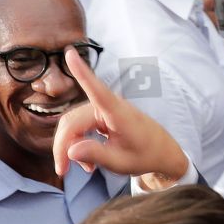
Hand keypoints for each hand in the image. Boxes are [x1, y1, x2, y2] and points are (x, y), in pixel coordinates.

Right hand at [52, 48, 188, 182]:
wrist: (162, 152)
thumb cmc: (146, 155)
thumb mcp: (122, 163)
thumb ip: (96, 155)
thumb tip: (70, 151)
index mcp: (118, 113)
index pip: (97, 90)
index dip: (82, 72)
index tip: (70, 53)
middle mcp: (108, 107)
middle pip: (72, 121)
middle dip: (63, 146)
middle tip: (62, 171)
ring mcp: (103, 110)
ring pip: (72, 125)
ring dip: (71, 146)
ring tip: (84, 168)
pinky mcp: (100, 116)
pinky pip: (79, 127)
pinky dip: (78, 143)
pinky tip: (86, 162)